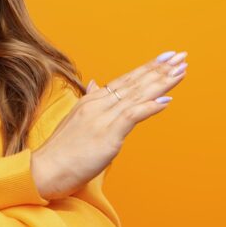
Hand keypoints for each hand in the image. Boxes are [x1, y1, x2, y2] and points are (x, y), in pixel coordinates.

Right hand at [31, 50, 187, 199]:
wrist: (44, 170)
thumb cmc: (61, 151)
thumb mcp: (75, 120)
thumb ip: (89, 102)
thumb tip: (95, 85)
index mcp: (92, 101)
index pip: (125, 80)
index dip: (147, 68)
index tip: (167, 57)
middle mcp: (98, 104)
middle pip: (135, 83)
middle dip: (160, 69)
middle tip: (181, 56)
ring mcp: (102, 118)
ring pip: (137, 95)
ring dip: (161, 82)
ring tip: (180, 70)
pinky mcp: (107, 135)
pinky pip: (132, 116)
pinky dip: (150, 106)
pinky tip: (167, 100)